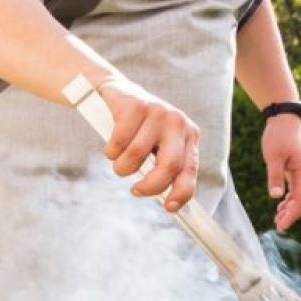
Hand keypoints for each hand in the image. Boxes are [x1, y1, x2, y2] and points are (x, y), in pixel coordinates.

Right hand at [96, 75, 200, 211]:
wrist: (116, 93)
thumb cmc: (138, 128)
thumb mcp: (157, 146)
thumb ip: (164, 168)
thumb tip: (170, 203)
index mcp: (189, 135)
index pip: (190, 169)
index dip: (181, 192)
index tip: (168, 207)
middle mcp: (177, 122)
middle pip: (169, 165)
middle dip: (150, 186)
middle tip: (136, 191)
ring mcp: (157, 111)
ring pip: (136, 155)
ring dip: (121, 167)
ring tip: (119, 162)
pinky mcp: (135, 106)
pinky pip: (118, 142)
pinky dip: (110, 151)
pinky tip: (111, 147)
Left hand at [261, 115, 300, 230]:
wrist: (285, 119)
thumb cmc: (278, 136)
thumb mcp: (273, 157)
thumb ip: (275, 176)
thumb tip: (276, 196)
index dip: (292, 214)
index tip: (281, 224)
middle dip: (292, 214)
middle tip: (279, 226)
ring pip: (300, 195)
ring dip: (290, 208)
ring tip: (277, 219)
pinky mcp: (297, 168)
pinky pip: (296, 188)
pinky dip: (289, 198)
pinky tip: (280, 205)